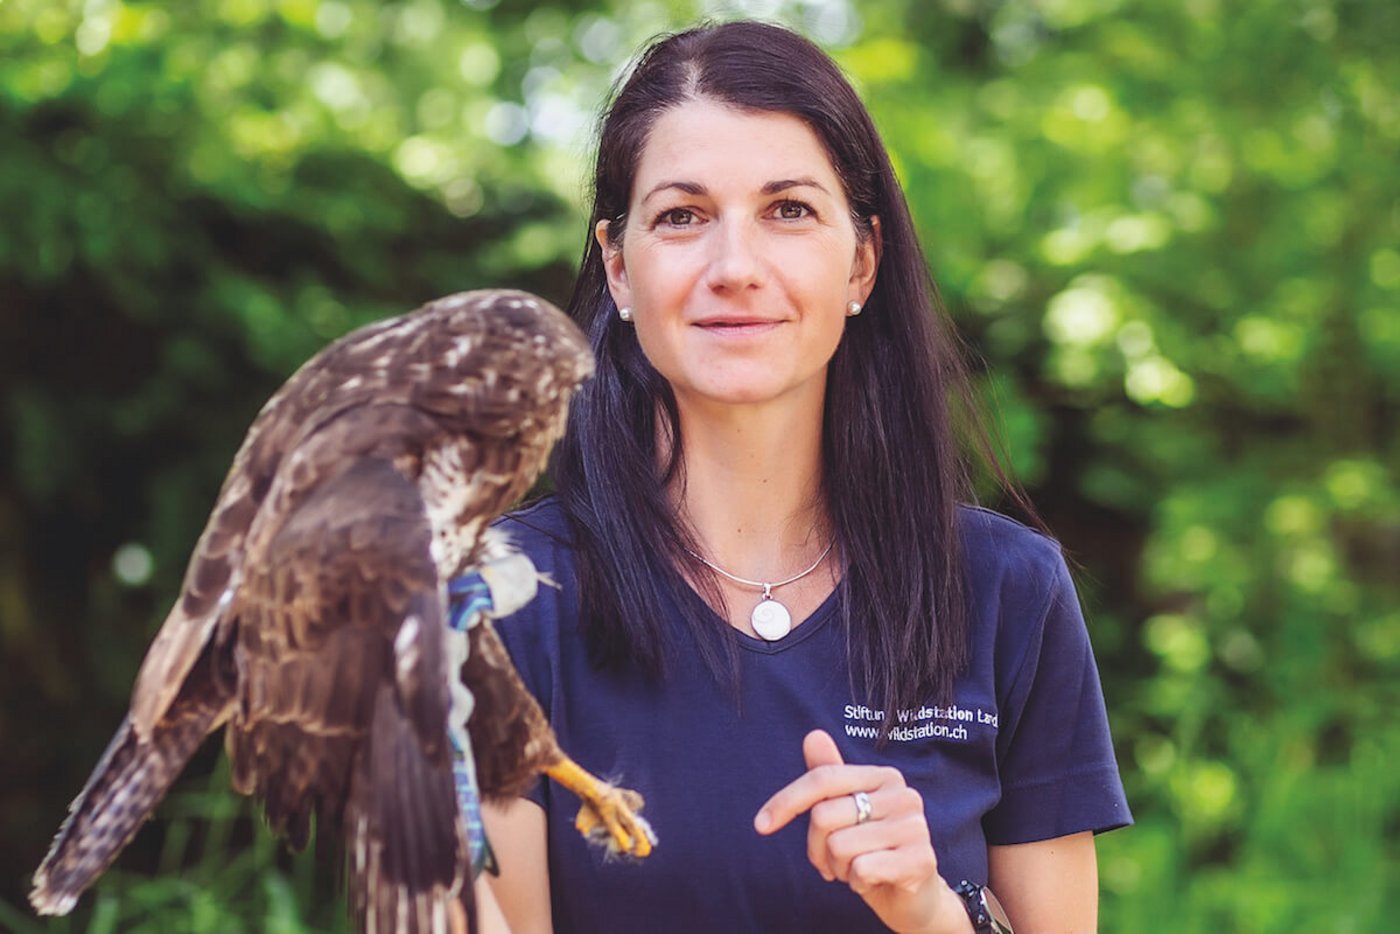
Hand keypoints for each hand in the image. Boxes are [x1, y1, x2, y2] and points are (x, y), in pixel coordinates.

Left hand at [754, 730, 970, 933]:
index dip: (786, 801)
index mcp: (884, 777)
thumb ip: (829, 776)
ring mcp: (915, 827)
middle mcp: (903, 795)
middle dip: (816, 848)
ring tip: (854, 870)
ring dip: (837, 869)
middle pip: (824, 816)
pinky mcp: (920, 860)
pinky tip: (871, 881)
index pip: (823, 778)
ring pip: (839, 846)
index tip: (761, 825)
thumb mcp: (845, 814)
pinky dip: (856, 883)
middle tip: (832, 862)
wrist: (914, 895)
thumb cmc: (873, 849)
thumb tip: (813, 736)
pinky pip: (861, 869)